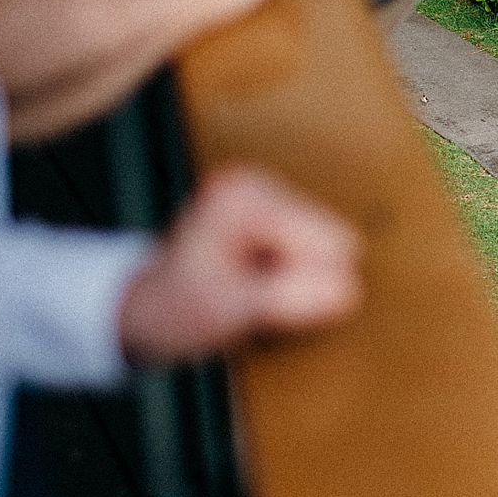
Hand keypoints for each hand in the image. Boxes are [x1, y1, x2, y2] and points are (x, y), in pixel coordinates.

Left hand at [119, 167, 360, 362]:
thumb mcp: (228, 313)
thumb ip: (285, 300)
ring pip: (332, 250)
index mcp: (246, 196)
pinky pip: (319, 251)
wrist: (148, 314)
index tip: (260, 300)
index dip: (306, 286)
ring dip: (301, 284)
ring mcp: (268, 195)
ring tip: (256, 295)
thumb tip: (349, 291)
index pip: (331, 245)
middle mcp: (259, 183)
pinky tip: (262, 286)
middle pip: (335, 243)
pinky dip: (297, 278)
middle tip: (258, 299)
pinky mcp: (276, 212)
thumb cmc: (177, 312)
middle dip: (306, 282)